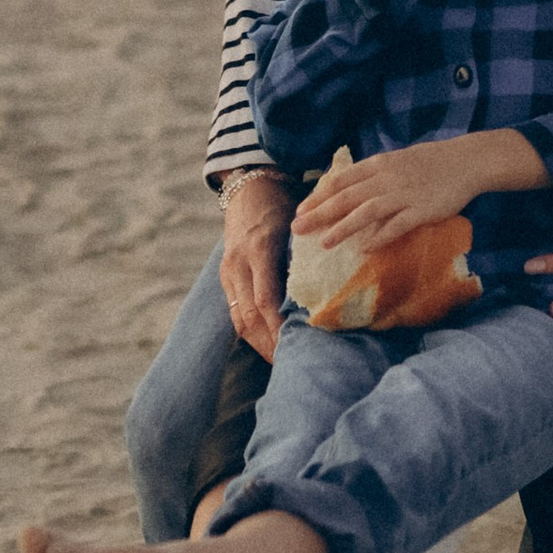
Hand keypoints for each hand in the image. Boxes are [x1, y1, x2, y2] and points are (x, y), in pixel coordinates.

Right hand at [220, 168, 291, 359]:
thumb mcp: (296, 225)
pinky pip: (235, 311)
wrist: (248, 188)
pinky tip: (267, 344)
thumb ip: (304, 256)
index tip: (295, 344)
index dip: (277, 324)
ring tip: (279, 362)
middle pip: (249, 314)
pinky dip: (250, 331)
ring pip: (239, 317)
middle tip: (290, 364)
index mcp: (260, 247)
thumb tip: (326, 292)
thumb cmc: (281, 205)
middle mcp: (239, 262)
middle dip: (269, 342)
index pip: (265, 297)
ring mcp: (228, 270)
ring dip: (258, 343)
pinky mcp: (225, 276)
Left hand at [292, 129, 540, 253]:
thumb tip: (348, 193)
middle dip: (320, 214)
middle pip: (346, 197)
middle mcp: (386, 178)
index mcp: (378, 164)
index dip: (318, 197)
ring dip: (343, 228)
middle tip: (297, 229)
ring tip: (324, 243)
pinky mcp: (422, 210)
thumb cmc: (430, 162)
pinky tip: (364, 249)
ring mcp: (404, 194)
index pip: (341, 181)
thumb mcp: (396, 162)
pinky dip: (379, 237)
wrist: (466, 161)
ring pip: (366, 212)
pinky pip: (396, 225)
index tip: (300, 211)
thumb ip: (373, 177)